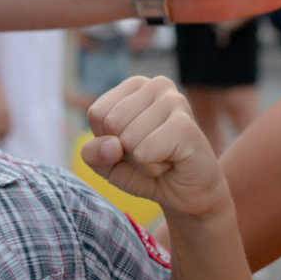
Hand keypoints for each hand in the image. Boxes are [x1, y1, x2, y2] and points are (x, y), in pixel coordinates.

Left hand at [81, 76, 227, 216]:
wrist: (187, 193)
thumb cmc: (147, 171)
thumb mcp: (108, 164)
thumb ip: (93, 153)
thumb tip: (110, 145)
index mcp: (136, 86)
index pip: (97, 113)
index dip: (107, 141)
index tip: (132, 145)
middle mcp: (157, 85)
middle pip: (111, 123)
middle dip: (125, 151)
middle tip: (150, 153)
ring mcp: (175, 102)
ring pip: (128, 139)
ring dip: (141, 161)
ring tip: (162, 157)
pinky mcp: (185, 125)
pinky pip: (145, 152)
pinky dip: (152, 168)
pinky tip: (171, 162)